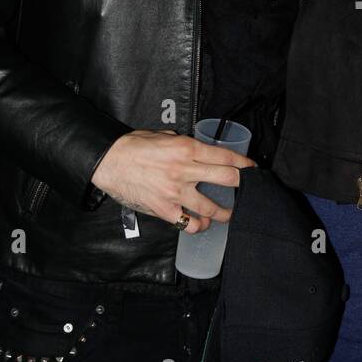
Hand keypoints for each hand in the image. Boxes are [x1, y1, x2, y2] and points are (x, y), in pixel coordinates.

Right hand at [90, 129, 255, 231]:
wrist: (108, 162)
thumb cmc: (133, 146)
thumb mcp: (163, 136)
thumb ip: (184, 144)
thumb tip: (197, 151)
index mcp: (187, 149)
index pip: (226, 158)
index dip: (245, 165)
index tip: (253, 169)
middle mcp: (185, 170)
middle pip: (227, 179)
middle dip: (243, 185)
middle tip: (249, 189)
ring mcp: (176, 192)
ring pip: (212, 207)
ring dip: (225, 212)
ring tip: (229, 214)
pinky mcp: (165, 210)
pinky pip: (189, 223)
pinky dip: (198, 225)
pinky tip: (201, 223)